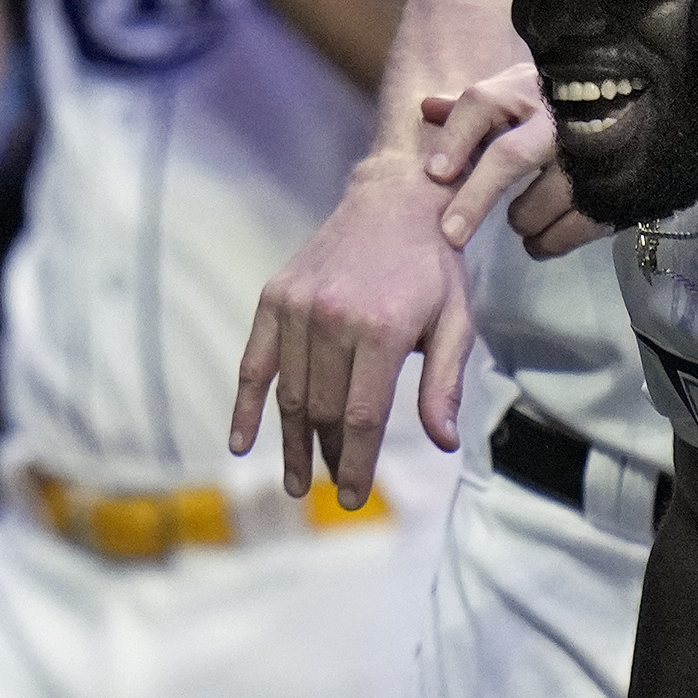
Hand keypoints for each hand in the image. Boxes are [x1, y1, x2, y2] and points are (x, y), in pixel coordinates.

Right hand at [232, 149, 473, 505]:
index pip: (362, 416)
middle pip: (324, 410)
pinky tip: (241, 442)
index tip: (353, 497)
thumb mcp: (455, 322)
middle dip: (329, 457)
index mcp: (382, 330)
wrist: (395, 200)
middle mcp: (333, 319)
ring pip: (291, 394)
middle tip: (334, 490)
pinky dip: (245, 405)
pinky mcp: (274, 298)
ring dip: (293, 442)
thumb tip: (443, 443)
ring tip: (297, 481)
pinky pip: (253, 363)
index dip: (356, 463)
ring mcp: (297, 308)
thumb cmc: (432, 268)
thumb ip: (443, 383)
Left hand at [420, 66, 609, 258]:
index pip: (483, 104)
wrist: (649, 100)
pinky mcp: (618, 186)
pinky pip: (577, 226)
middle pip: (509, 157)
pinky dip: (552, 241)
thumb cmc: (571, 99)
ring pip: (542, 200)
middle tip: (452, 233)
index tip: (435, 174)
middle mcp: (559, 117)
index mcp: (531, 88)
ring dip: (523, 220)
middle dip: (476, 197)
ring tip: (522, 225)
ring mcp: (591, 152)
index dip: (456, 138)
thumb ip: (480, 106)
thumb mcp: (526, 89)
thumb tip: (425, 108)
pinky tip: (543, 242)